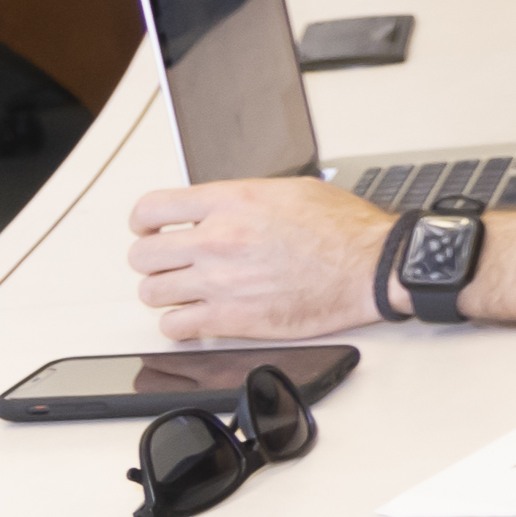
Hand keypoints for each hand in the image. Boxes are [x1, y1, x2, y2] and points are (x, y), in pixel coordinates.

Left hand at [127, 177, 395, 342]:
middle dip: (154, 259)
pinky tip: (197, 316)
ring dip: (165, 292)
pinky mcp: (232, 318)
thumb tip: (218, 207)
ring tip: (185, 291)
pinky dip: (180, 323)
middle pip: (142, 255)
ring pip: (151, 292)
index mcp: (232, 202)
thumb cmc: (345, 231)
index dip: (144, 221)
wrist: (372, 268)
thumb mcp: (293, 190)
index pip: (151, 209)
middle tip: (170, 263)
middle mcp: (218, 240)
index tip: (150, 229)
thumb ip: (244, 198)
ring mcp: (221, 281)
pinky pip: (174, 326)